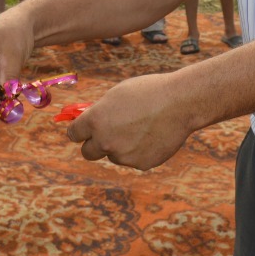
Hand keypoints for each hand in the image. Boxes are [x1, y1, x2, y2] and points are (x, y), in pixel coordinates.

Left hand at [66, 73, 191, 169]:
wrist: (180, 102)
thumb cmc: (149, 92)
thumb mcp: (117, 94)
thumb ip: (101, 111)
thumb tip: (90, 121)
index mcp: (96, 120)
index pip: (74, 134)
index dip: (79, 131)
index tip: (83, 130)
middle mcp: (105, 141)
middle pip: (88, 152)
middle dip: (94, 144)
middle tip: (107, 134)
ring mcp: (123, 155)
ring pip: (114, 155)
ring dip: (121, 146)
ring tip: (141, 127)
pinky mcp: (141, 164)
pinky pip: (134, 159)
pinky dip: (139, 151)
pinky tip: (153, 135)